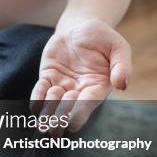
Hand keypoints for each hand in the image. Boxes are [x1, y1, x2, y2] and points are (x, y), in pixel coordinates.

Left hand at [30, 19, 131, 133]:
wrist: (81, 26)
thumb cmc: (103, 37)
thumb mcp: (117, 46)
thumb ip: (121, 65)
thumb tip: (123, 84)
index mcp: (98, 86)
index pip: (88, 103)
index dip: (79, 114)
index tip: (71, 125)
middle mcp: (80, 89)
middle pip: (69, 107)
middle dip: (60, 119)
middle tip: (52, 130)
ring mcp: (62, 84)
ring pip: (53, 102)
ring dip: (47, 112)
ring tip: (42, 124)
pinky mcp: (48, 76)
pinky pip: (41, 89)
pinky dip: (37, 97)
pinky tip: (34, 107)